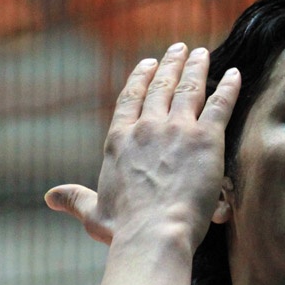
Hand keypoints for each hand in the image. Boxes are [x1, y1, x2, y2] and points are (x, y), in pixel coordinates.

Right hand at [45, 43, 240, 251]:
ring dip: (196, 68)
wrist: (154, 235)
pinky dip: (229, 88)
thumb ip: (74, 198)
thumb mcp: (92, 212)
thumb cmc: (123, 229)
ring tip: (201, 54)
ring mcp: (177, 130)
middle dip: (170, 65)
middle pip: (160, 87)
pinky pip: (220, 105)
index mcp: (119, 140)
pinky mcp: (206, 139)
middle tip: (178, 49)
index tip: (147, 64)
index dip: (140, 79)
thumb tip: (49, 198)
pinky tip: (235, 74)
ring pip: (188, 89)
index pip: (129, 99)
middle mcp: (146, 128)